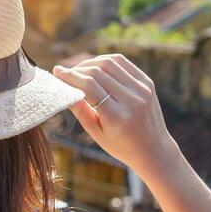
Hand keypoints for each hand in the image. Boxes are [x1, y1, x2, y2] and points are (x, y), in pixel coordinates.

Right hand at [52, 54, 177, 177]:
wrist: (154, 150)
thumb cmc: (120, 145)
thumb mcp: (96, 133)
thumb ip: (79, 109)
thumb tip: (64, 86)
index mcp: (117, 117)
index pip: (89, 86)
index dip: (70, 76)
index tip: (57, 72)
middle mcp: (132, 100)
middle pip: (98, 71)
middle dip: (78, 69)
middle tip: (65, 72)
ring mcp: (142, 89)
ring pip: (110, 63)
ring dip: (90, 62)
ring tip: (79, 70)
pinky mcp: (147, 83)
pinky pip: (122, 63)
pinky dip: (105, 61)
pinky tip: (95, 67)